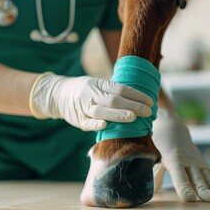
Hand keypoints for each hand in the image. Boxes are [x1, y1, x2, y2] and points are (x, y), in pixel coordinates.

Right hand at [30, 73, 153, 130]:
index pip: (121, 89)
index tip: (150, 101)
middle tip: (148, 112)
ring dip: (117, 114)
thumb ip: (114, 91)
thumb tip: (138, 99)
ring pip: (102, 111)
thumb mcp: (98, 85)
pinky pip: (87, 122)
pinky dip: (95, 124)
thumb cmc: (86, 91)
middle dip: (133, 106)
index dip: (136, 95)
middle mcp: (92, 94)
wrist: (59, 95)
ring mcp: (84, 107)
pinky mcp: (78, 120)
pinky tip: (105, 125)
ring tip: (132, 118)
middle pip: (114, 100)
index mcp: (99, 85)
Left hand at [152, 108, 209, 201]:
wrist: (173, 129)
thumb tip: (154, 191)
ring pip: (208, 176)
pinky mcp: (203, 163)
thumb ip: (157, 175)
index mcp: (174, 161)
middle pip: (197, 178)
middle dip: (204, 189)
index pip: (180, 176)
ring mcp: (198, 162)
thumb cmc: (162, 145)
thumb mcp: (156, 158)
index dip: (184, 187)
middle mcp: (188, 162)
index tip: (189, 198)